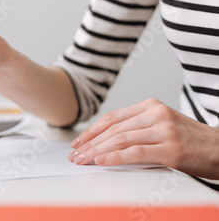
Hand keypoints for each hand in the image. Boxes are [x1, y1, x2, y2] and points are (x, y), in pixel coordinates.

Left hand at [68, 98, 218, 178]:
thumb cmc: (191, 141)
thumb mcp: (163, 125)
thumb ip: (138, 128)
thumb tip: (105, 141)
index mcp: (151, 106)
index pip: (113, 117)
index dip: (92, 130)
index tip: (78, 141)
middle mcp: (156, 114)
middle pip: (113, 129)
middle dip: (90, 142)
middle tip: (75, 154)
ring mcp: (164, 130)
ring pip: (121, 139)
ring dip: (96, 151)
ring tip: (82, 160)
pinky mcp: (171, 149)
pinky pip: (135, 153)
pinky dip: (114, 157)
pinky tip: (100, 161)